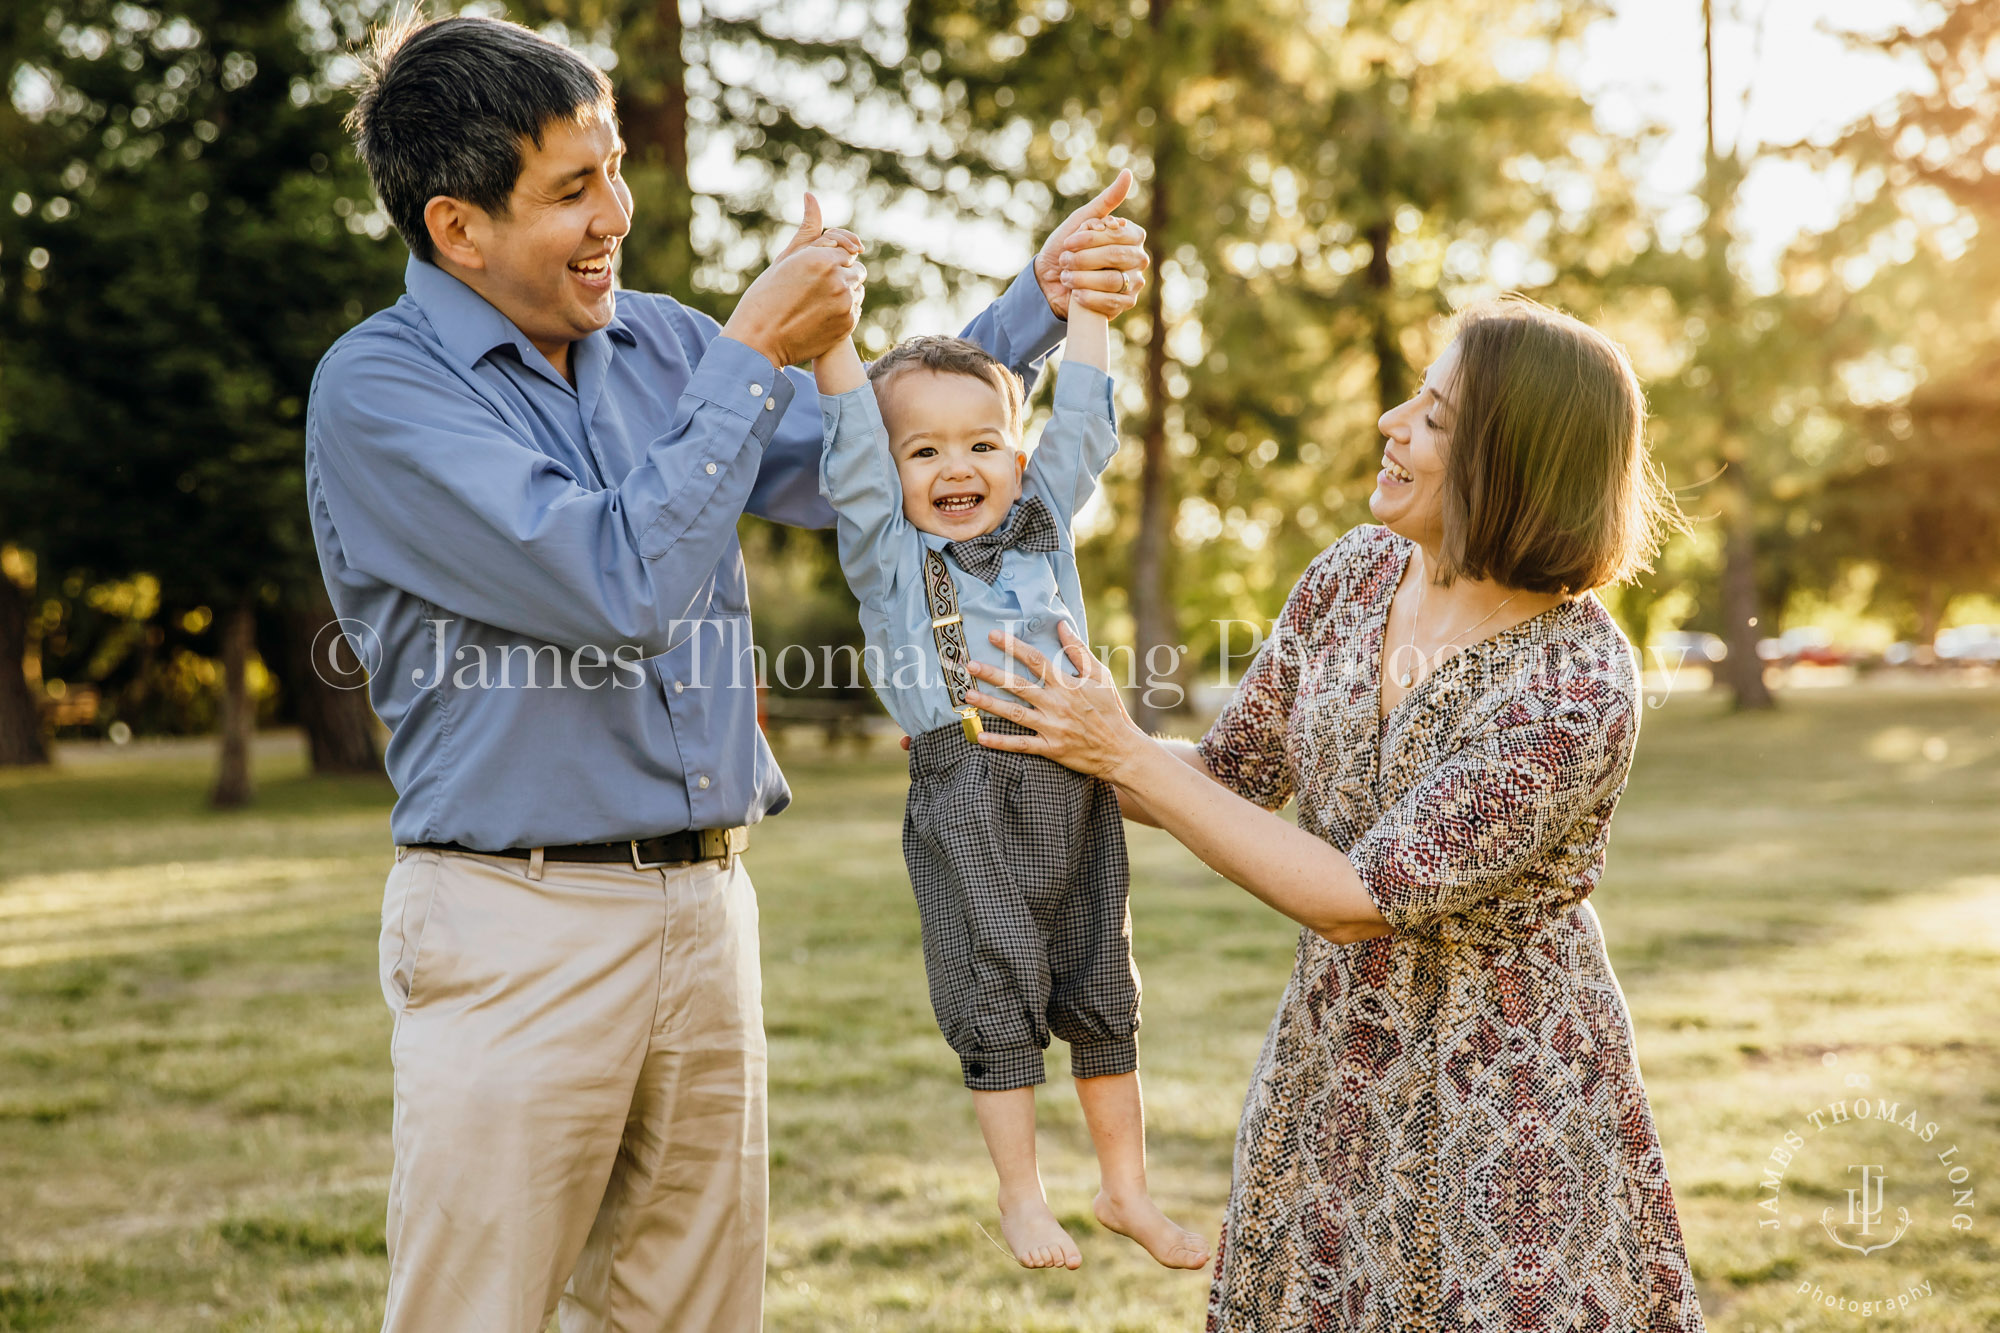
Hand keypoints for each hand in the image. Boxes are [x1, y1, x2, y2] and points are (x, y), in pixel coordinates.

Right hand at [723, 193, 864, 366]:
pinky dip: (844, 311)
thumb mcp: (786, 258)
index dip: (832, 259)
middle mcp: (836, 279)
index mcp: (820, 258)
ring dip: (845, 292)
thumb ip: (807, 230)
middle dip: (841, 275)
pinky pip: (856, 310)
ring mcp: (845, 303)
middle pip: (856, 269)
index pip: (846, 249)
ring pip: (857, 289)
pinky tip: (821, 316)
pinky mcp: (848, 324)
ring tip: (818, 302)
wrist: (760, 340)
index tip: (816, 271)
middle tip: (816, 288)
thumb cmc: (766, 295)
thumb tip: (811, 196)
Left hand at [962, 622, 1145, 779]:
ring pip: (1014, 713)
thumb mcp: (1100, 676)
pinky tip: (980, 736)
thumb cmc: (1110, 710)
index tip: (992, 636)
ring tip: (968, 695)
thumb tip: (1061, 624)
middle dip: (992, 674)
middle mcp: (1056, 704)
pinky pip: (1021, 745)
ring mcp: (1052, 727)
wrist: (1121, 750)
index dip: (1013, 646)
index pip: (1036, 660)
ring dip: (989, 704)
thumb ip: (1079, 650)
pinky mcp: (1050, 748)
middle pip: (1018, 685)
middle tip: (970, 665)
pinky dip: (1000, 742)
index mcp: (1067, 684)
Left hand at [1034, 169, 1148, 320]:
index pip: (1118, 234)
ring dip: (1082, 278)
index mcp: (1132, 237)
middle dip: (1083, 258)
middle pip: (1115, 256)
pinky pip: (1111, 302)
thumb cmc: (1067, 248)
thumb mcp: (1082, 220)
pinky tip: (1075, 295)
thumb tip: (1128, 173)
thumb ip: (1106, 201)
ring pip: (1112, 280)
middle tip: (1065, 260)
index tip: (1070, 240)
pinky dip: (1088, 297)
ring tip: (1066, 276)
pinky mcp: (1124, 304)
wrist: (1049, 282)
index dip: (1091, 237)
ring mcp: (1134, 283)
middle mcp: (1138, 259)